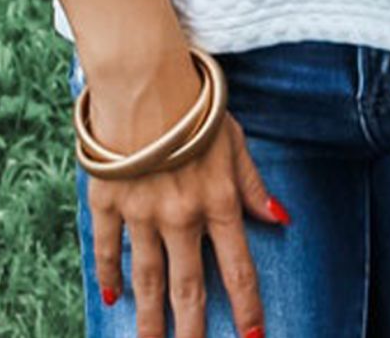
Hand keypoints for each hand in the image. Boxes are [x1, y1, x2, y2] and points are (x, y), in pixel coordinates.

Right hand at [85, 49, 287, 337]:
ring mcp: (142, 211)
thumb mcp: (234, 139)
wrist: (144, 76)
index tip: (253, 335)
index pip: (237, 267)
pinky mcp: (108, 198)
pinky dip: (108, 272)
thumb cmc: (196, 102)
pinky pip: (108, 246)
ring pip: (148, 277)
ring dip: (149, 318)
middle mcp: (181, 215)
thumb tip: (281, 219)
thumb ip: (254, 184)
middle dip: (191, 329)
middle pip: (188, 286)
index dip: (246, 305)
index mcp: (218, 200)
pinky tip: (111, 295)